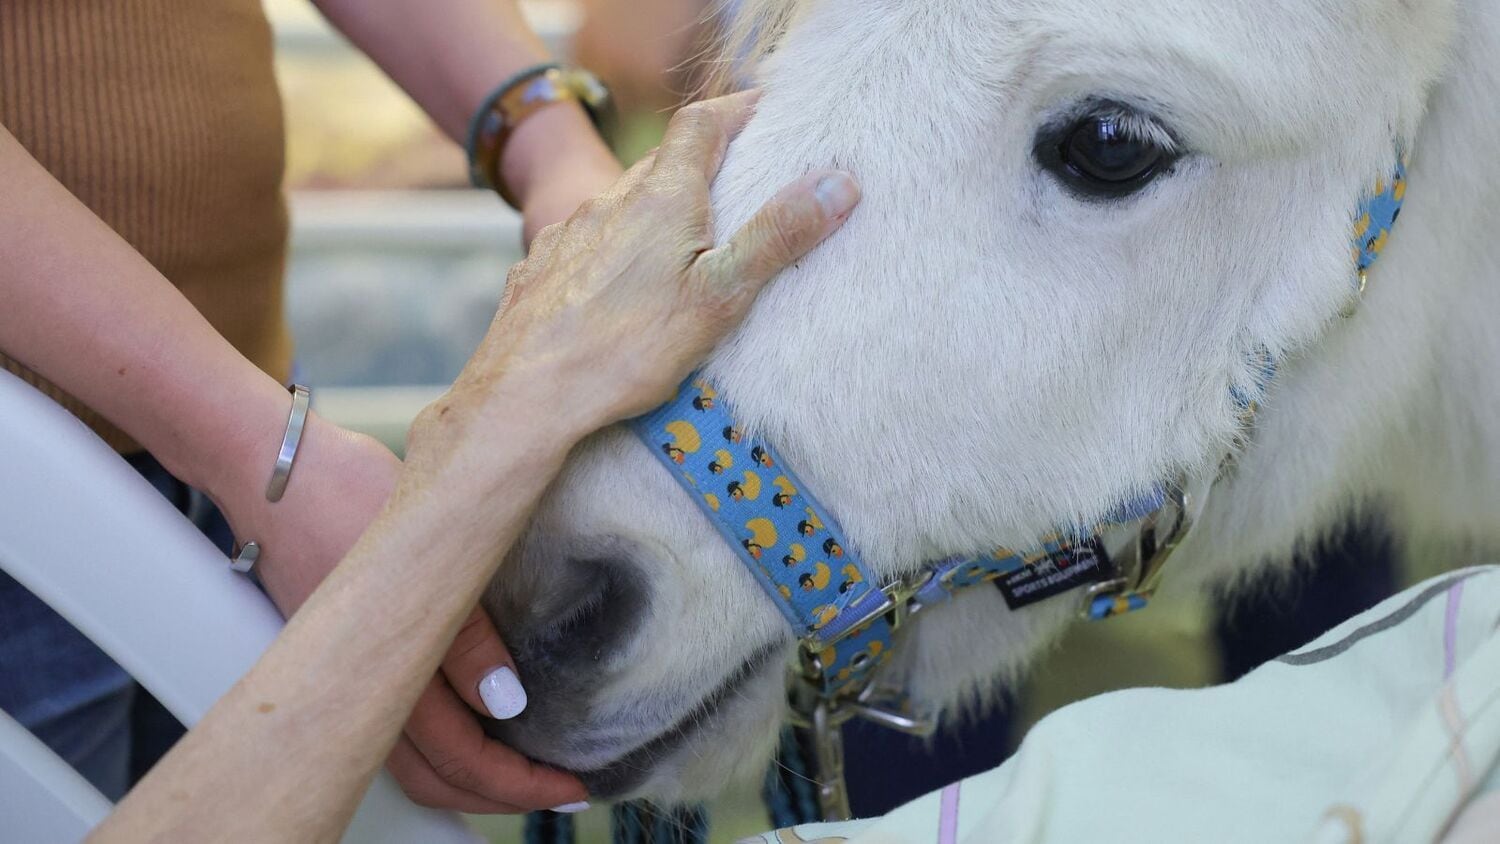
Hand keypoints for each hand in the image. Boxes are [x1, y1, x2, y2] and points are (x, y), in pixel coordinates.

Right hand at [216, 407, 584, 812]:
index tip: (570, 783)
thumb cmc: (345, 495)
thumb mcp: (428, 550)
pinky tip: (474, 721)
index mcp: (383, 665)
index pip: (459, 758)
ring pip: (410, 758)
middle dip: (497, 794)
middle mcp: (358, 686)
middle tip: (559, 787)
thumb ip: (466, 633)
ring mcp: (344, 674)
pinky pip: (392, 723)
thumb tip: (506, 705)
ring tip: (525, 766)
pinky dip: (439, 742)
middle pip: (433, 778)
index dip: (517, 784)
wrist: (273, 469)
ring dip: (468, 773)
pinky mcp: (339, 655)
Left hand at [410, 90, 861, 477]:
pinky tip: (617, 291)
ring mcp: (566, 237)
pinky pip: (583, 246)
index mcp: (659, 200)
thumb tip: (838, 181)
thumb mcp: (719, 296)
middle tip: (737, 186)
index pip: (701, 125)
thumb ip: (777, 237)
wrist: (524, 397)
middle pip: (661, 166)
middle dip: (700, 168)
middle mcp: (608, 204)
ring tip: (680, 248)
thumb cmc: (625, 351)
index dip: (736, 109)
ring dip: (653, 213)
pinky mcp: (538, 272)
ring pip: (619, 207)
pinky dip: (611, 252)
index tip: (765, 108)